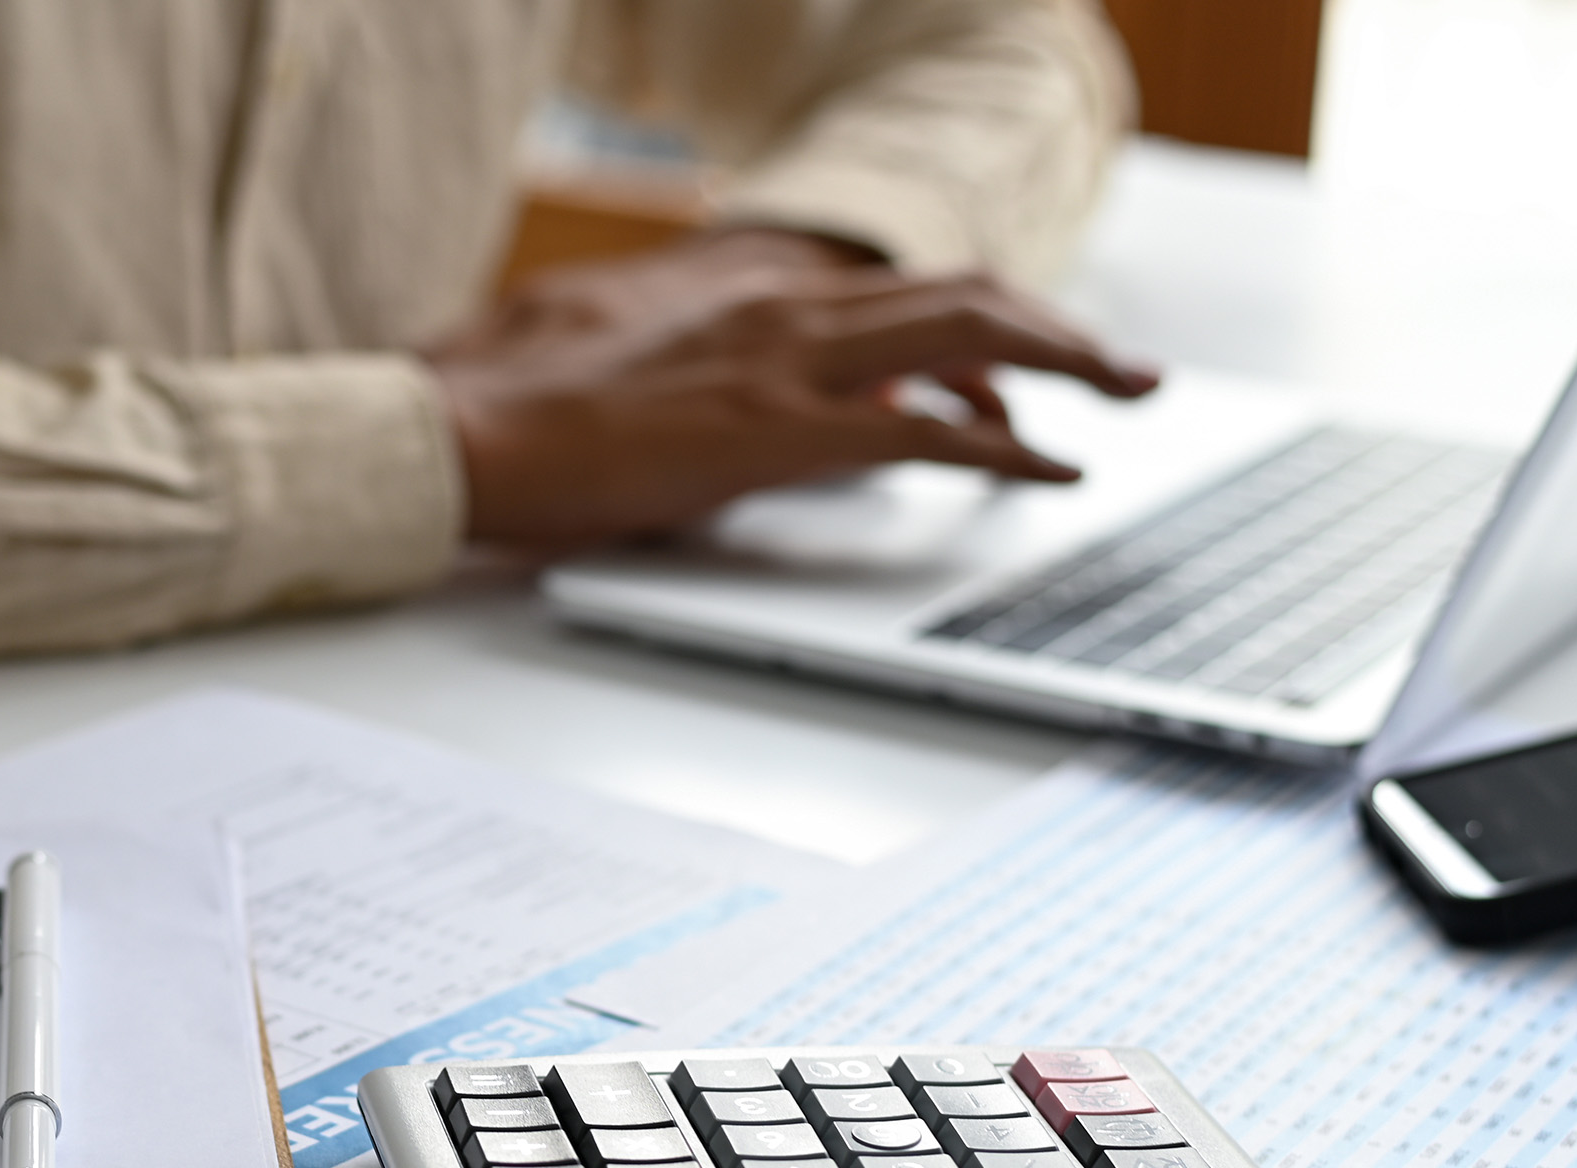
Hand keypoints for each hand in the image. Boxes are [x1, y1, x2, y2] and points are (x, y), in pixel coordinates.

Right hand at [422, 234, 1159, 548]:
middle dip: (1053, 324)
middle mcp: (774, 310)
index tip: (1011, 364)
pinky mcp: (770, 433)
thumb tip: (703, 385)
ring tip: (1122, 394)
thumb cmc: (503, 407)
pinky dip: (1004, 447)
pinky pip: (922, 432)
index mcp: (736, 293)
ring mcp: (778, 366)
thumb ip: (674, 360)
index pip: (886, 292)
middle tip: (1121, 366)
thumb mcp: (603, 354)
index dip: (968, 323)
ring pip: (965, 335)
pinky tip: (1050, 467)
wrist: (454, 432)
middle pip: (954, 294)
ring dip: (1062, 358)